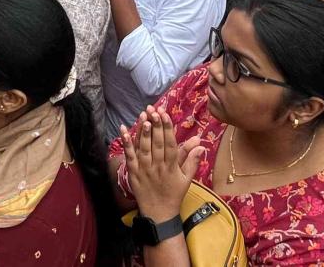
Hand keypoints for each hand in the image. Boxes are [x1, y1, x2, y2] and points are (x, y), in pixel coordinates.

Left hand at [123, 106, 203, 221]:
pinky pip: (129, 156)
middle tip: (154, 109)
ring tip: (143, 115)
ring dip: (143, 131)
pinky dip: (126, 143)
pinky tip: (123, 129)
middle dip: (155, 125)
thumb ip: (193, 160)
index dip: (167, 128)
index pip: (170, 144)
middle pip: (157, 143)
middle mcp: (158, 167)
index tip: (165, 114)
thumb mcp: (187, 179)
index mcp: (172, 167)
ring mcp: (144, 170)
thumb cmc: (174, 194)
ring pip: (143, 148)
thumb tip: (201, 143)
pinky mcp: (133, 173)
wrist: (159, 214)